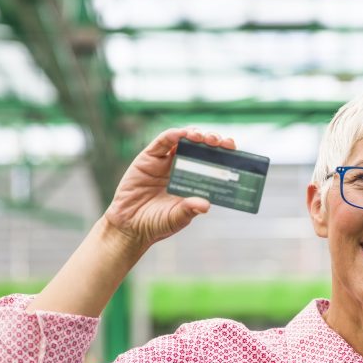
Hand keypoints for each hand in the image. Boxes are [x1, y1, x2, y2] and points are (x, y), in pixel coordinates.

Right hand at [103, 128, 235, 248]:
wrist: (129, 227)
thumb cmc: (156, 224)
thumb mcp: (176, 218)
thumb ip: (189, 210)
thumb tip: (207, 205)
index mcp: (192, 180)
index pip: (211, 161)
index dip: (223, 153)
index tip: (233, 149)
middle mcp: (180, 168)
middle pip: (199, 147)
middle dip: (211, 141)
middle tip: (221, 142)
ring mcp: (164, 162)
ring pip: (182, 140)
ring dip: (194, 135)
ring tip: (203, 137)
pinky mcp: (147, 158)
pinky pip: (161, 142)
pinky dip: (172, 135)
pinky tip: (181, 135)